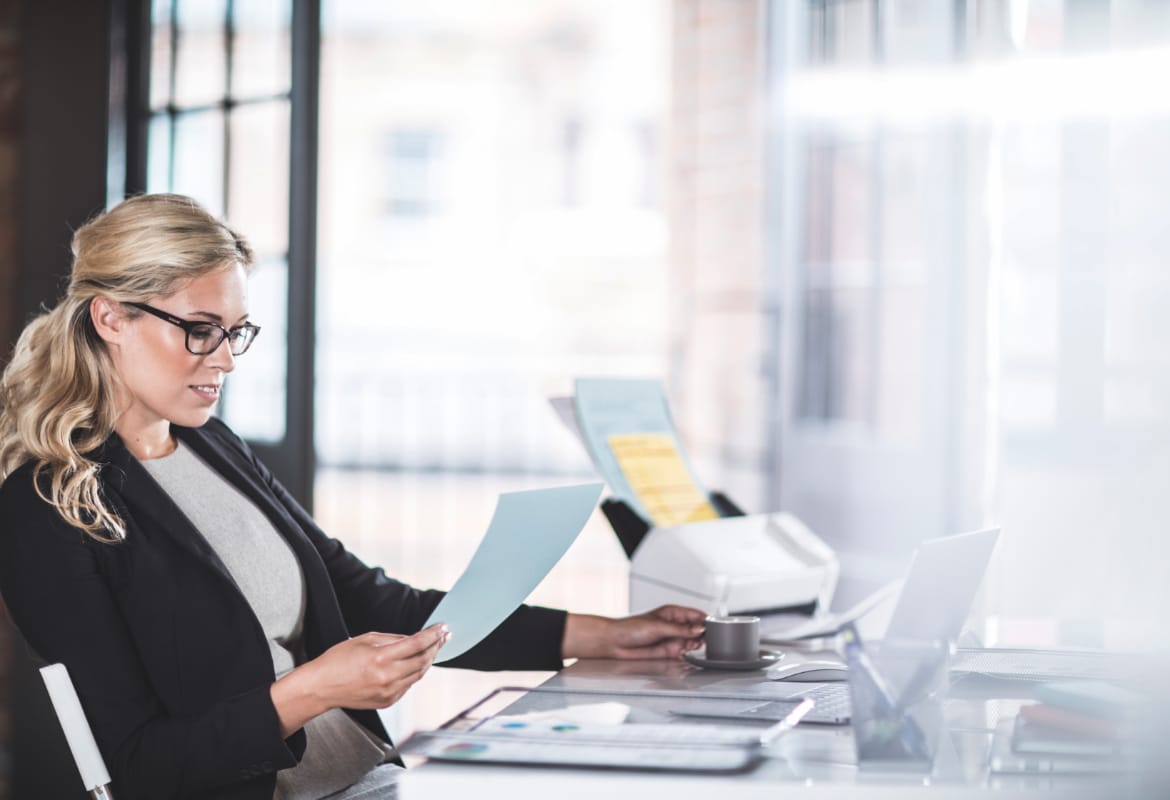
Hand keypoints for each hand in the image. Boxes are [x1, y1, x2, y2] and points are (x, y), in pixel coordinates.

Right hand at [271, 624, 448, 736]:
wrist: (322, 688)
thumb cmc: (338, 661)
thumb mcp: (365, 640)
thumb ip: (393, 639)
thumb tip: (413, 638)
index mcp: (381, 658)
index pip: (418, 644)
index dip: (434, 634)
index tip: (443, 627)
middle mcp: (388, 677)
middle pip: (423, 660)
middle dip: (437, 645)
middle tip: (444, 635)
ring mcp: (389, 692)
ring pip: (420, 674)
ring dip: (430, 659)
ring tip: (435, 647)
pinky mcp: (389, 701)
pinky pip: (409, 684)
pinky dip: (416, 672)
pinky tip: (418, 662)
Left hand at [562, 605, 705, 659]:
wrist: (616, 644)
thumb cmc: (631, 628)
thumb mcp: (658, 626)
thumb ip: (680, 629)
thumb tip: (699, 628)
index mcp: (673, 613)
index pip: (696, 615)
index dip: (705, 620)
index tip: (713, 627)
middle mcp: (675, 625)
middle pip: (697, 629)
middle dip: (702, 635)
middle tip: (702, 639)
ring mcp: (673, 638)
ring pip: (692, 642)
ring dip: (695, 645)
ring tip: (690, 646)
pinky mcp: (669, 651)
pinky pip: (684, 653)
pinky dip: (688, 655)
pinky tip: (687, 654)